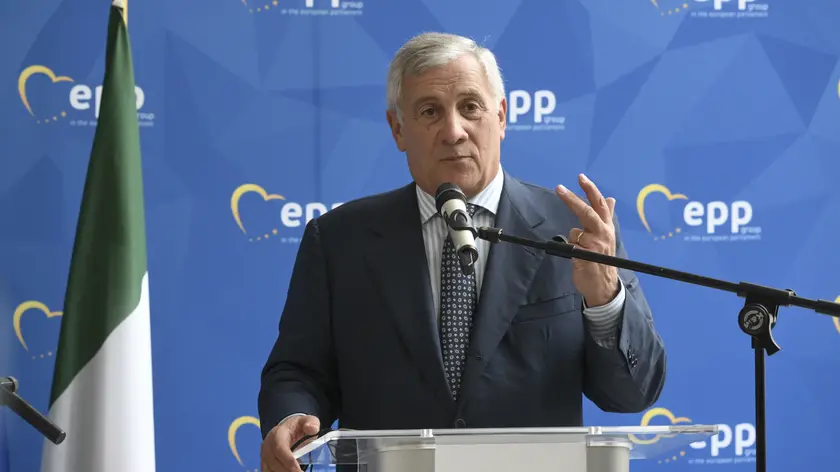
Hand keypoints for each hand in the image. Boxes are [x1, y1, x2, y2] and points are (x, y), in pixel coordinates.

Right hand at [261, 415, 319, 471]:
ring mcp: (264, 456)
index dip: (288, 460)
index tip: (298, 470)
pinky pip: (268, 471)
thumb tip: (313, 429)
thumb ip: (311, 422)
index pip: (280, 448)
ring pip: (269, 470)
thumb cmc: (297, 427)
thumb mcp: (306, 421)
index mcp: (277, 434)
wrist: (286, 430)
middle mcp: (267, 446)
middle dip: (287, 471)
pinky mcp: (265, 464)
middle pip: (274, 462)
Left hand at [555, 174, 618, 306]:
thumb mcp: (606, 236)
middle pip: (587, 212)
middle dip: (572, 199)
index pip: (600, 204)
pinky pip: (571, 246)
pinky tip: (578, 258)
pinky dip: (571, 251)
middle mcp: (603, 233)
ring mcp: (595, 245)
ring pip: (575, 232)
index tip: (581, 177)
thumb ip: (606, 217)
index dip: (591, 190)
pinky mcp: (585, 256)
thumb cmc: (602, 259)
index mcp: (607, 227)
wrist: (604, 285)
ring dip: (574, 240)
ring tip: (581, 251)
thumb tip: (611, 199)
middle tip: (559, 188)